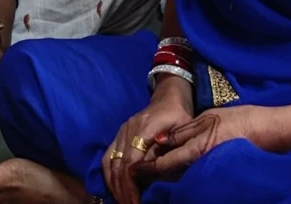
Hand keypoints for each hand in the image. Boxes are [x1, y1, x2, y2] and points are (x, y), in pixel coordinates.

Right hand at [102, 77, 193, 203]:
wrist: (168, 97)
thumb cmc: (179, 115)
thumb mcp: (182, 130)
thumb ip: (171, 149)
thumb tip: (157, 171)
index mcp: (145, 128)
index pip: (131, 162)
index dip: (131, 185)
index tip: (136, 202)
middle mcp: (128, 130)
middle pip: (118, 165)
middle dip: (122, 190)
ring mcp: (121, 131)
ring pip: (109, 162)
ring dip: (114, 185)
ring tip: (122, 201)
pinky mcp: (119, 135)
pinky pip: (108, 157)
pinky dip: (109, 175)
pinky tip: (115, 188)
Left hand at [136, 102, 290, 182]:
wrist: (269, 131)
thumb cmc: (238, 120)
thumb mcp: (206, 119)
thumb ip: (182, 132)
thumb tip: (159, 142)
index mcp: (197, 149)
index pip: (164, 164)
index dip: (147, 168)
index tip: (133, 169)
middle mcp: (202, 163)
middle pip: (170, 174)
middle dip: (154, 174)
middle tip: (138, 173)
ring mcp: (211, 169)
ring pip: (181, 176)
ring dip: (167, 174)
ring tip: (152, 172)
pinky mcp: (218, 171)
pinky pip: (194, 174)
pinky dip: (182, 173)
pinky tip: (176, 169)